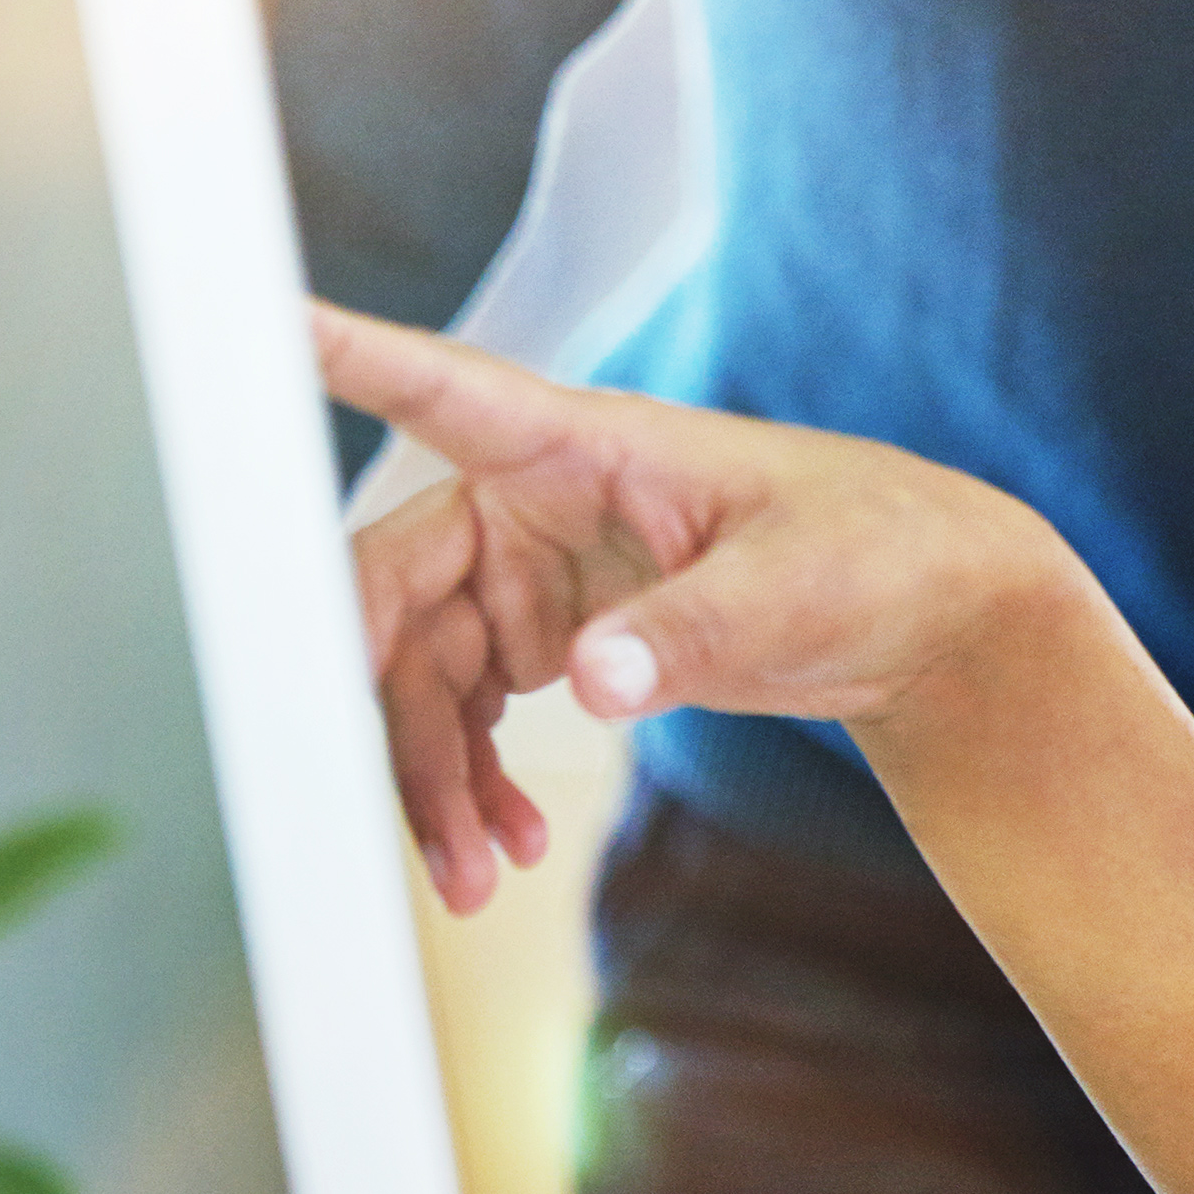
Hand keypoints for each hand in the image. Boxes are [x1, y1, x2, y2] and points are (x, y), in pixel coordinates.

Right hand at [313, 302, 1038, 912]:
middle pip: (390, 591)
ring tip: (472, 876)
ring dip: (427, 777)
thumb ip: (688, 631)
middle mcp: (534, 501)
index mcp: (586, 444)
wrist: (930, 614)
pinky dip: (468, 782)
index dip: (347, 356)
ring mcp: (534, 571)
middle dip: (382, 710)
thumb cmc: (876, 552)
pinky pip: (462, 712)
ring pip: (417, 673)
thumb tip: (589, 682)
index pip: (443, 389)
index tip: (263, 317)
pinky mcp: (552, 636)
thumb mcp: (790, 590)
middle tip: (407, 820)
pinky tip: (502, 846)